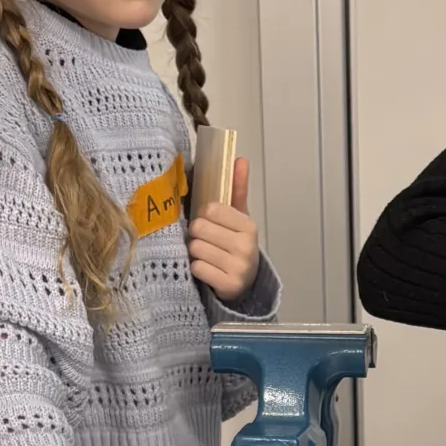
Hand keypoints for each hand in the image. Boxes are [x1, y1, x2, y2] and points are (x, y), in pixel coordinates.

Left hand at [187, 153, 260, 302]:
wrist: (246, 282)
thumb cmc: (236, 244)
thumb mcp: (239, 217)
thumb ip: (237, 189)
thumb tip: (240, 159)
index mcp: (249, 226)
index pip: (211, 209)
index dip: (205, 215)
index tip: (211, 223)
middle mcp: (246, 247)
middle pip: (199, 228)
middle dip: (197, 234)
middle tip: (206, 240)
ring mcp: (238, 268)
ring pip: (196, 249)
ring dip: (196, 252)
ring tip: (207, 255)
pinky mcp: (229, 286)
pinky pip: (197, 268)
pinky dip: (197, 269)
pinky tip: (207, 269)